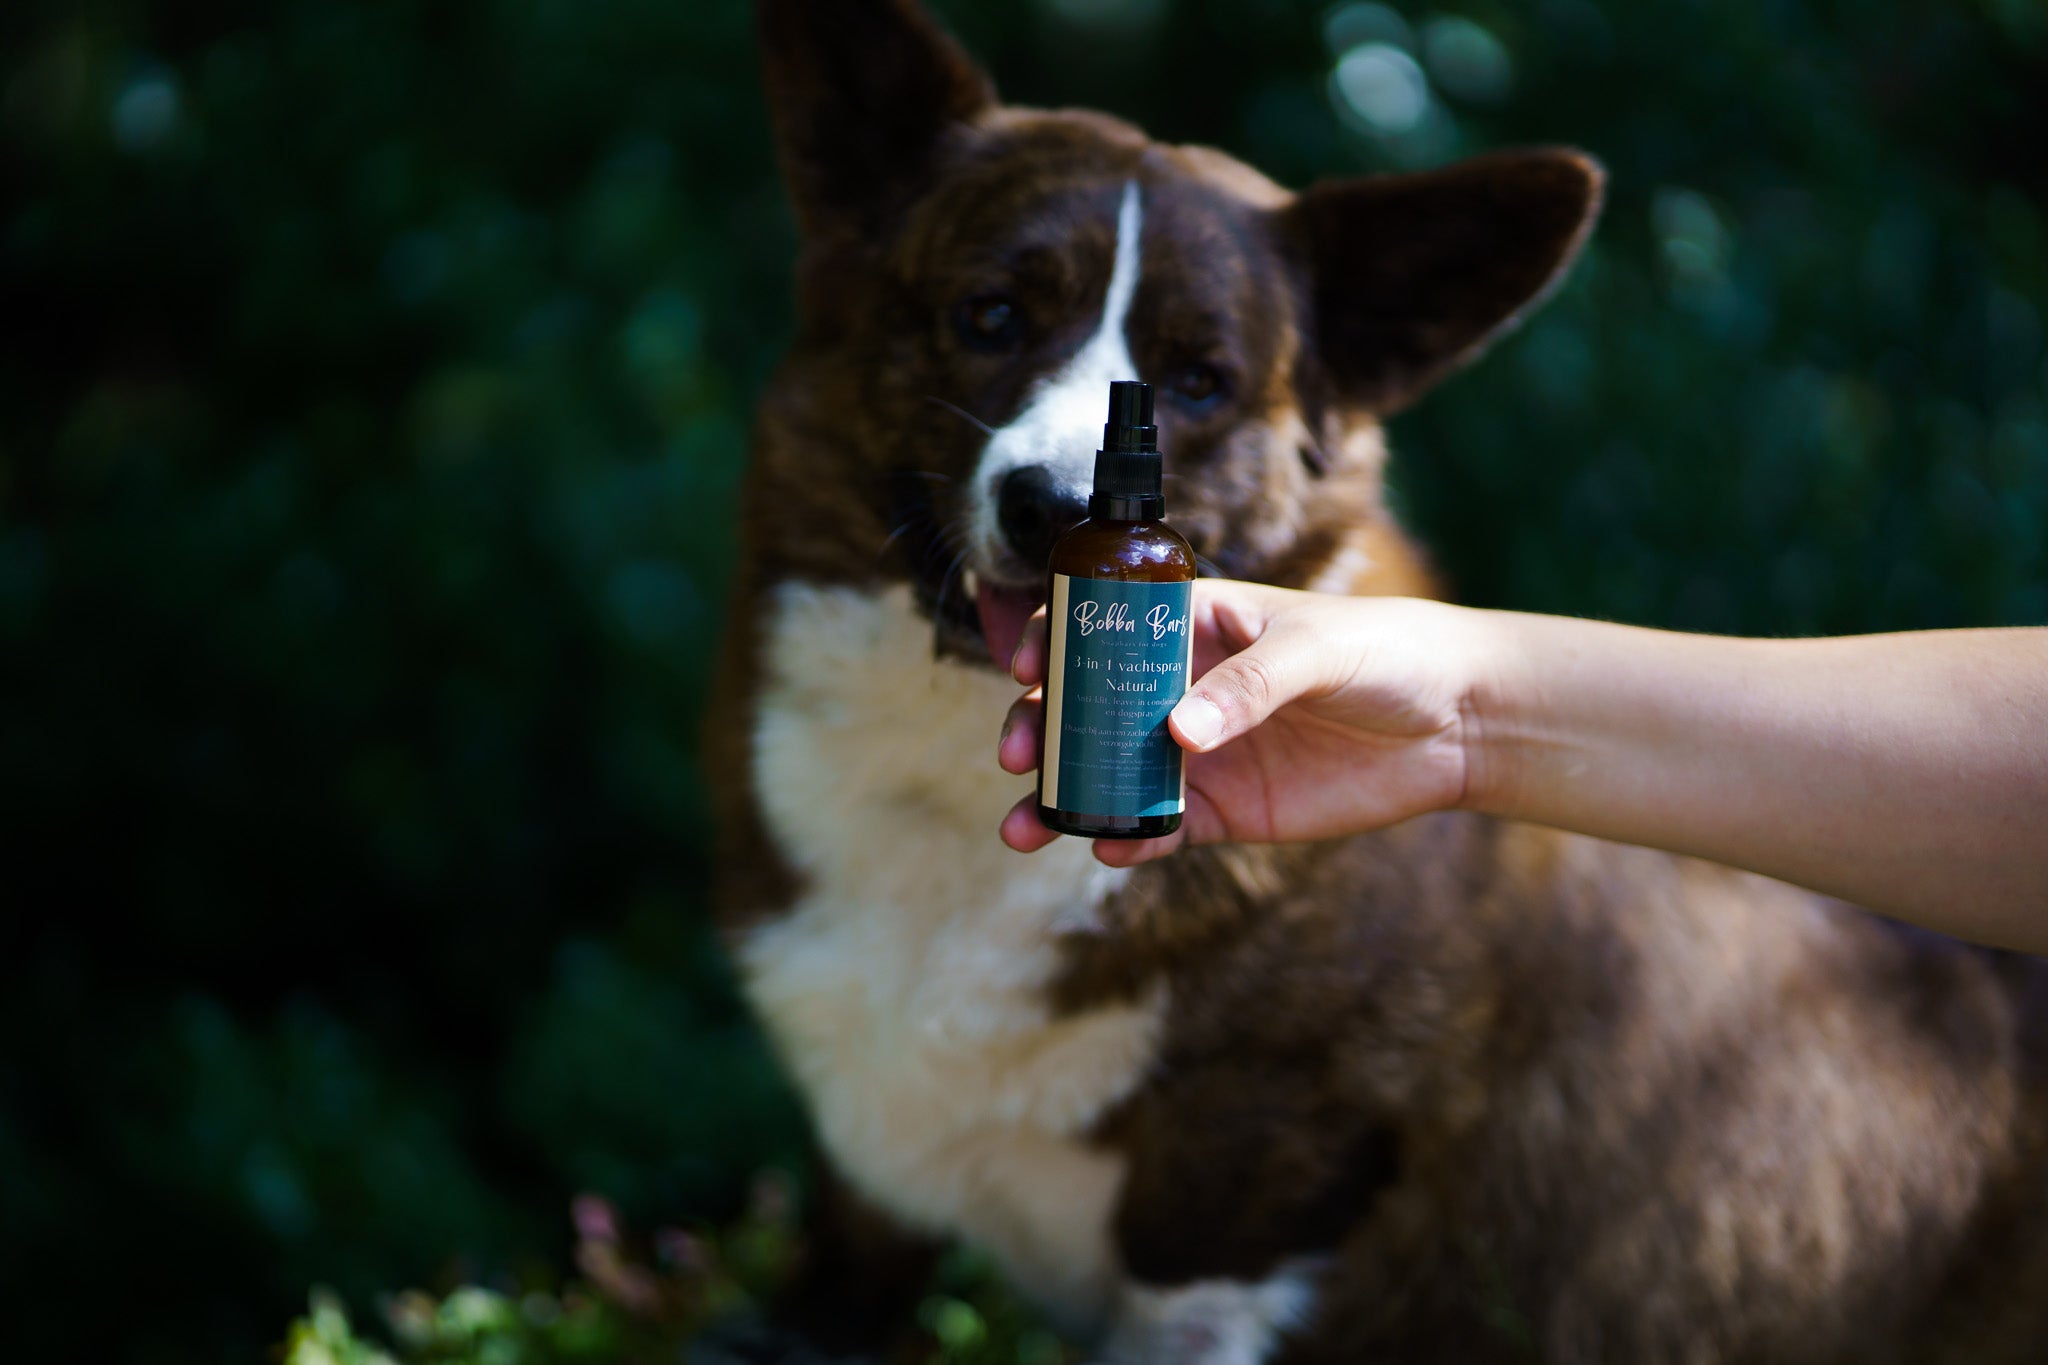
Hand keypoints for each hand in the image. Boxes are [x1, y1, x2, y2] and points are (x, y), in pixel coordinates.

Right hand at [996, 579, 1495, 865]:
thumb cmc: (1388, 652)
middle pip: (1088, 705)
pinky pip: (1159, 828)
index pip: (1107, 623)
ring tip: (1025, 825)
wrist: (1458, 723)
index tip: (1028, 666)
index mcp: (1197, 624)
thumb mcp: (1320, 650)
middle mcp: (1183, 686)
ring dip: (1063, 795)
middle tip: (1016, 752)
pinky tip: (1107, 849)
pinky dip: (1128, 840)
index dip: (1057, 640)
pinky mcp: (1225, 809)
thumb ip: (1251, 686)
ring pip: (1109, 773)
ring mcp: (1199, 751)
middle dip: (1040, 728)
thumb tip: (1178, 734)